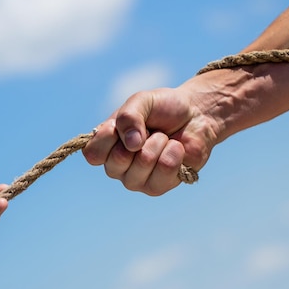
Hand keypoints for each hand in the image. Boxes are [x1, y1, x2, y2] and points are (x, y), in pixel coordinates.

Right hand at [83, 80, 220, 195]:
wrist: (196, 116)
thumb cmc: (164, 108)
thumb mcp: (142, 101)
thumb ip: (129, 116)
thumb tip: (132, 144)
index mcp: (106, 147)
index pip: (92, 154)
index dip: (108, 138)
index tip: (121, 124)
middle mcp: (117, 167)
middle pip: (116, 161)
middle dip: (140, 138)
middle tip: (150, 130)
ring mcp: (135, 180)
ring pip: (143, 163)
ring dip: (159, 142)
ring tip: (164, 138)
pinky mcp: (157, 187)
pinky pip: (164, 169)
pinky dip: (174, 151)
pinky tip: (176, 149)